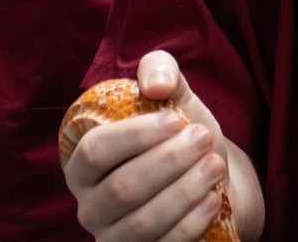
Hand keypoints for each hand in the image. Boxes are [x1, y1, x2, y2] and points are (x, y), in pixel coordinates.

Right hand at [65, 51, 231, 240]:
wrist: (213, 184)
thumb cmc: (182, 139)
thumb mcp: (175, 97)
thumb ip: (161, 71)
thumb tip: (155, 84)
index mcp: (83, 163)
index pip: (95, 150)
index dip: (135, 135)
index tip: (177, 120)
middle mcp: (90, 205)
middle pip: (122, 188)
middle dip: (169, 161)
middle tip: (203, 139)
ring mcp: (114, 237)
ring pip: (142, 222)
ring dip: (183, 191)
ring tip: (215, 165)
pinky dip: (191, 222)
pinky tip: (212, 198)